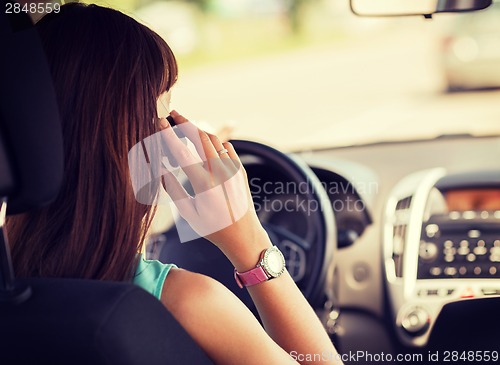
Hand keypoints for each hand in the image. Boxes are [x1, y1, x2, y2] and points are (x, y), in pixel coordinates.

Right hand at [158, 111, 271, 269]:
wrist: (244, 235)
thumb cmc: (213, 228)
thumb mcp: (188, 214)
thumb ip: (173, 190)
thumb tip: (161, 169)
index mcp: (203, 183)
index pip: (181, 152)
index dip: (168, 135)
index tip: (159, 122)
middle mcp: (219, 172)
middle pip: (199, 137)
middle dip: (184, 122)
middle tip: (173, 114)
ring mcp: (232, 169)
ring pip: (214, 139)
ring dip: (198, 130)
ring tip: (186, 126)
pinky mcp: (240, 170)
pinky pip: (226, 148)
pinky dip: (214, 141)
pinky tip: (206, 142)